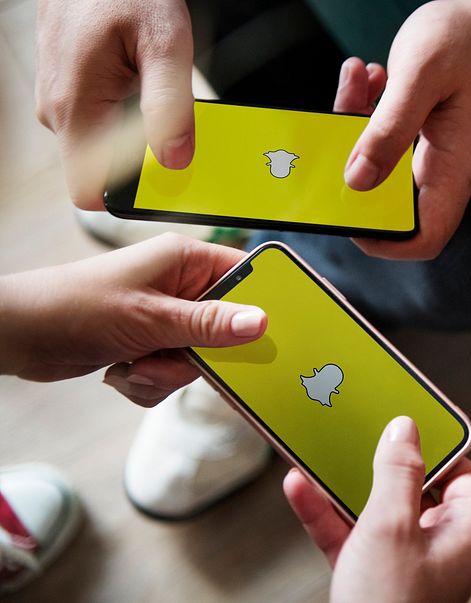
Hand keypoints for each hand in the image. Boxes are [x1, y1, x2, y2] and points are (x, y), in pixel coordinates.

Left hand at [0, 233, 265, 404]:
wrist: (18, 336)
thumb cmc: (76, 307)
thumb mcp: (151, 318)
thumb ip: (210, 324)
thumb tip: (261, 322)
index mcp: (185, 261)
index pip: (245, 276)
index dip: (262, 303)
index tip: (273, 333)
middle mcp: (180, 286)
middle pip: (225, 329)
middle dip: (196, 356)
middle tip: (169, 356)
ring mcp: (165, 317)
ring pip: (198, 358)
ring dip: (167, 373)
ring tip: (133, 365)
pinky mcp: (150, 343)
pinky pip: (174, 372)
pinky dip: (150, 381)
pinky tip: (122, 371)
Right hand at [34, 0, 194, 208]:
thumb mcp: (165, 40)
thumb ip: (171, 104)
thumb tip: (177, 161)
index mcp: (78, 108)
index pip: (90, 191)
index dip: (130, 197)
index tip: (170, 181)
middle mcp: (62, 114)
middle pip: (105, 174)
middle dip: (148, 166)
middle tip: (187, 138)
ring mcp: (65, 106)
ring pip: (107, 150)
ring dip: (143, 138)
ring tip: (169, 102)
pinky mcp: (76, 95)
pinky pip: (106, 126)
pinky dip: (135, 119)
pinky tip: (154, 90)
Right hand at [284, 416, 470, 602]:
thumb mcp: (392, 527)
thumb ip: (399, 474)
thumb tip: (406, 432)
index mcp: (463, 535)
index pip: (464, 476)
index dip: (441, 448)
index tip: (414, 424)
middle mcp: (438, 550)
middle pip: (415, 491)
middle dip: (382, 465)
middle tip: (364, 437)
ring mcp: (403, 566)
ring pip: (376, 513)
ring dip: (346, 487)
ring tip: (324, 458)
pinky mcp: (370, 580)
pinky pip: (350, 537)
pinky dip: (327, 515)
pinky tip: (303, 490)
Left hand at [337, 0, 470, 259]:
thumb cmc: (467, 44)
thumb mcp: (421, 76)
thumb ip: (389, 129)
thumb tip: (357, 180)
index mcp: (451, 169)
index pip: (425, 237)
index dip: (386, 240)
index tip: (351, 212)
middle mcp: (440, 171)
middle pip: (387, 204)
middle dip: (351, 170)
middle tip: (338, 126)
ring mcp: (426, 156)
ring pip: (374, 167)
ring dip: (352, 129)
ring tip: (357, 83)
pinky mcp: (413, 137)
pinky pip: (376, 139)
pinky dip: (361, 111)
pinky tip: (366, 77)